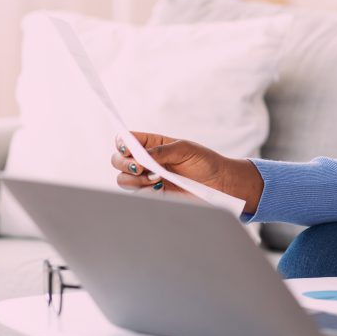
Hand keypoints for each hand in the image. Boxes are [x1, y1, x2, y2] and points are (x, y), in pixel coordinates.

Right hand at [110, 132, 263, 212]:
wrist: (219, 184)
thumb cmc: (205, 162)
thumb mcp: (186, 149)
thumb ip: (163, 151)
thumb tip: (143, 156)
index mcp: (152, 144)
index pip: (127, 140)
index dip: (122, 143)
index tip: (128, 149)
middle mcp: (146, 161)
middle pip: (118, 160)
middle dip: (125, 164)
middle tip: (142, 168)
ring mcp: (148, 178)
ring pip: (122, 179)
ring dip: (134, 180)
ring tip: (157, 178)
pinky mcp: (153, 195)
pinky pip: (136, 195)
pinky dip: (143, 191)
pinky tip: (160, 188)